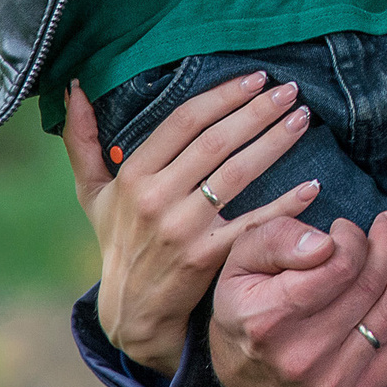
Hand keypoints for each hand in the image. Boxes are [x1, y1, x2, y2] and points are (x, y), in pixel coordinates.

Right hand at [61, 74, 317, 375]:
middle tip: (290, 89)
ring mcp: (181, 229)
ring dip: (274, 143)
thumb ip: (82, 140)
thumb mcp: (92, 193)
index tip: (255, 77)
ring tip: (301, 119)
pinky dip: (286, 203)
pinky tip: (312, 184)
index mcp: (133, 175)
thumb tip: (74, 87)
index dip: (223, 95)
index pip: (184, 121)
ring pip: (237, 174)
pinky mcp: (207, 257)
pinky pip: (254, 223)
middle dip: (257, 111)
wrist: (130, 309)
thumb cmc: (117, 240)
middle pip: (216, 142)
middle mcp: (155, 198)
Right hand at [212, 212, 386, 386]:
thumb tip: (324, 243)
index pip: (340, 265)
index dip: (353, 238)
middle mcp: (301, 355)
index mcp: (269, 318)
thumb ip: (278, 238)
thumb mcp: (241, 261)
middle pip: (370, 285)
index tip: (345, 229)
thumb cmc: (246, 305)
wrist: (242, 374)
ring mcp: (331, 381)